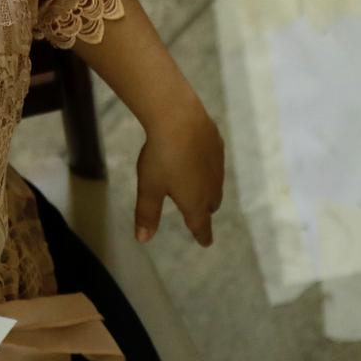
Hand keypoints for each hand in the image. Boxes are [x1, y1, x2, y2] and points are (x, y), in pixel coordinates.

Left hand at [134, 103, 223, 245]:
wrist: (179, 117)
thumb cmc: (161, 156)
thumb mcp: (149, 188)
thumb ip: (147, 214)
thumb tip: (143, 240)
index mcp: (195, 202)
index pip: (201, 225)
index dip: (202, 236)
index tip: (205, 242)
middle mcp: (211, 187)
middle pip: (211, 206)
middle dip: (204, 211)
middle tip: (196, 211)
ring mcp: (217, 166)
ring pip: (215, 185)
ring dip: (207, 189)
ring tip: (195, 184)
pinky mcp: (218, 146)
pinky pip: (215, 164)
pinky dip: (208, 167)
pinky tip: (197, 157)